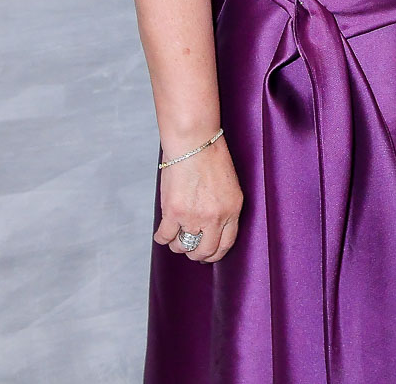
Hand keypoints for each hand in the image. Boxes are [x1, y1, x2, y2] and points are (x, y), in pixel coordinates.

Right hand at [155, 136, 242, 263]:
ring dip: (178, 243)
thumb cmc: (211, 157)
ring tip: (176, 233)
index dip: (214, 253)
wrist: (195, 141)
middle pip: (204, 251)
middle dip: (195, 252)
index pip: (226, 245)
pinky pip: (165, 237)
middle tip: (189, 246)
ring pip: (182, 247)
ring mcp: (194, 217)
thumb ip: (224, 208)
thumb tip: (212, 228)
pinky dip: (162, 237)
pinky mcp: (174, 212)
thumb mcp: (229, 185)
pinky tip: (163, 231)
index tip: (207, 254)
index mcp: (232, 209)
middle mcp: (215, 217)